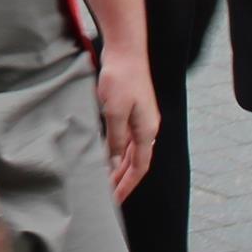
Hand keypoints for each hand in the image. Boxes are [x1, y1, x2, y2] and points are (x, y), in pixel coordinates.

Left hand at [96, 51, 159, 201]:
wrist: (125, 49)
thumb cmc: (120, 78)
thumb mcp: (114, 112)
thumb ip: (115, 140)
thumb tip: (115, 164)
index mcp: (147, 131)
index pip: (139, 168)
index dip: (127, 185)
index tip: (115, 201)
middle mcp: (147, 127)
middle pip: (136, 162)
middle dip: (122, 180)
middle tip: (107, 198)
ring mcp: (141, 118)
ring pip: (131, 150)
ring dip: (119, 166)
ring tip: (104, 181)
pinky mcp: (132, 108)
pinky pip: (126, 138)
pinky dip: (117, 150)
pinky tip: (105, 153)